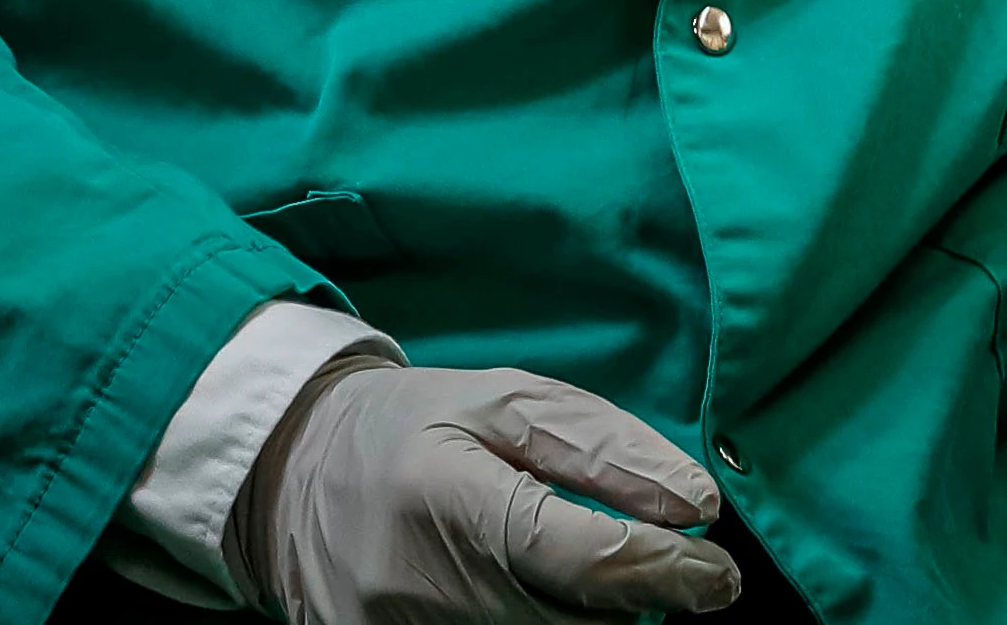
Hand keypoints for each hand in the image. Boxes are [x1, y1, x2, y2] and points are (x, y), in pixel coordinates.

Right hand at [230, 357, 740, 623]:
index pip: (583, 559)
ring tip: (597, 583)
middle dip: (639, 606)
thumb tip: (697, 504)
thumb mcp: (505, 402)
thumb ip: (604, 449)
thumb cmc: (409, 428)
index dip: (668, 573)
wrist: (290, 473)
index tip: (717, 573)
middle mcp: (416, 584)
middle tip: (671, 579)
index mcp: (448, 495)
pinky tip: (543, 604)